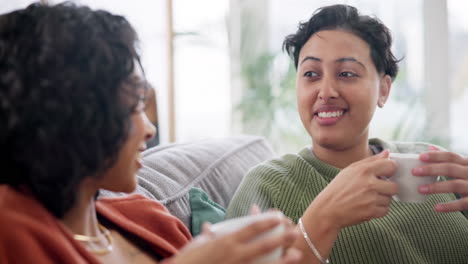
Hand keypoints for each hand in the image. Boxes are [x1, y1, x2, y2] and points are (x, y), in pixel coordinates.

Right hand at [171, 217, 301, 263]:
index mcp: (226, 241)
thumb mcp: (197, 244)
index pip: (251, 228)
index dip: (267, 221)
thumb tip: (208, 228)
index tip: (279, 216)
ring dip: (283, 259)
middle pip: (264, 245)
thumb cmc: (188, 260)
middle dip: (282, 237)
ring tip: (298, 254)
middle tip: (295, 231)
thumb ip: (207, 236)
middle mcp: (235, 254)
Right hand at [307, 150, 397, 229]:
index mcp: (364, 170)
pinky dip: (378, 210)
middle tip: (375, 189)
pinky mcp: (371, 212)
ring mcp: (371, 199)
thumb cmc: (338, 188)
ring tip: (367, 199)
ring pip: (389, 199)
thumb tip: (387, 153)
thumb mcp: (351, 170)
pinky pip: (385, 210)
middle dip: (387, 188)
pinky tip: (366, 206)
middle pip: (394, 186)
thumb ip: (371, 161)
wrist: (327, 209)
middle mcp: (369, 183)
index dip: (390, 170)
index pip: (391, 166)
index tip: (385, 174)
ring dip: (381, 200)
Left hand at [414, 146, 467, 211]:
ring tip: (420, 189)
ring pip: (455, 185)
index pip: (451, 156)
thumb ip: (450, 158)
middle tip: (414, 172)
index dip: (436, 156)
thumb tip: (430, 147)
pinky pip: (463, 203)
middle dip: (431, 169)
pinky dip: (450, 206)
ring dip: (436, 187)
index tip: (420, 156)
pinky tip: (436, 208)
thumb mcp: (464, 166)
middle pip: (451, 168)